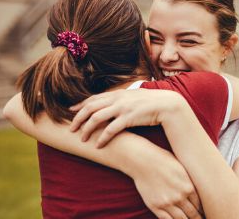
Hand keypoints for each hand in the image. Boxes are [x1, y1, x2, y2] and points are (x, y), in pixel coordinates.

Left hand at [69, 89, 183, 147]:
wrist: (167, 104)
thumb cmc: (152, 102)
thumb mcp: (134, 96)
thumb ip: (122, 98)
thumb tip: (114, 101)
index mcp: (118, 93)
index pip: (93, 98)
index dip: (80, 105)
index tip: (70, 111)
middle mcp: (117, 98)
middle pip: (90, 107)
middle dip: (78, 118)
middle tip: (71, 129)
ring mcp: (122, 107)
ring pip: (96, 117)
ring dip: (87, 129)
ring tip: (82, 139)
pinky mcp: (129, 118)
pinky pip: (110, 129)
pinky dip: (102, 138)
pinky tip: (98, 145)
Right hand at [132, 146, 203, 218]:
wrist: (143, 161)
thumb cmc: (164, 160)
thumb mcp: (183, 168)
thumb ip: (191, 182)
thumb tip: (199, 190)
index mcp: (189, 187)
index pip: (200, 204)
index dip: (203, 210)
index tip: (204, 212)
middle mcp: (180, 197)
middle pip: (193, 214)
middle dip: (198, 218)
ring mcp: (167, 203)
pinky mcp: (155, 206)